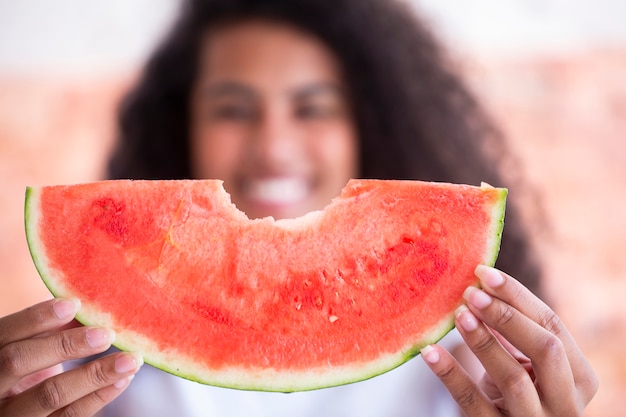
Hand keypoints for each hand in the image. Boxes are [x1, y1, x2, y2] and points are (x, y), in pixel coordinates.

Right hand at [0, 298, 142, 416]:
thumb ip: (55, 330)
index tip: (75, 304)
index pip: (4, 334)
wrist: (20, 411)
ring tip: (130, 359)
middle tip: (106, 334)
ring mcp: (12, 416)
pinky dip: (100, 396)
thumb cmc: (30, 369)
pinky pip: (70, 416)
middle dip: (65, 344)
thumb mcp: (33, 349)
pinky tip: (123, 379)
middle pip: (18, 361)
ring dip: (95, 374)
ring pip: (49, 395)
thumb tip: (95, 307)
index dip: (35, 318)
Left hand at [421, 265, 597, 415]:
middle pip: (545, 349)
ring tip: (458, 314)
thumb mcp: (530, 367)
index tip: (484, 273)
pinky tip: (430, 351)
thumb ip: (518, 333)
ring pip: (514, 378)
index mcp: (580, 378)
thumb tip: (483, 281)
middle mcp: (566, 404)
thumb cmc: (520, 396)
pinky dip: (450, 374)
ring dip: (483, 341)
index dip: (518, 296)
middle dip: (507, 316)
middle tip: (471, 292)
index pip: (553, 326)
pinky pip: (473, 403)